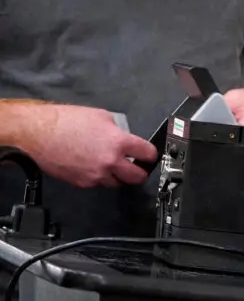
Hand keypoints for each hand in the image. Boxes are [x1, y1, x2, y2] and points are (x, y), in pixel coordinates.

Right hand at [15, 104, 157, 187]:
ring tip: (112, 166)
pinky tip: (94, 167)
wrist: (37, 133)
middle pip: (138, 177)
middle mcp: (110, 161)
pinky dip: (100, 178)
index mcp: (118, 142)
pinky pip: (99, 184)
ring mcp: (96, 175)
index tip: (149, 155)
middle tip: (137, 167)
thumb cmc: (63, 121)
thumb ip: (117, 130)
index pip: (148, 154)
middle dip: (140, 172)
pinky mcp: (82, 183)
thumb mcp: (100, 116)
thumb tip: (124, 138)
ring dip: (118, 176)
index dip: (150, 154)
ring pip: (118, 183)